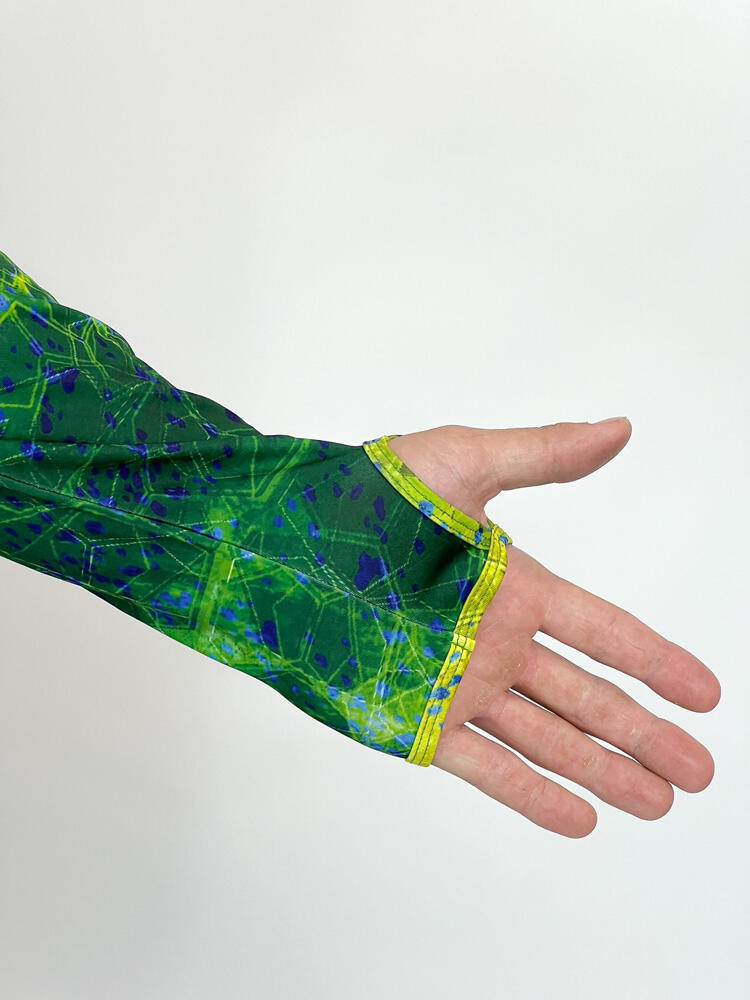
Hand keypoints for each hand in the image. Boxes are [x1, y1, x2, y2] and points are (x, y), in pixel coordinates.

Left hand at [387, 419, 719, 837]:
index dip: (657, 662)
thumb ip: (540, 456)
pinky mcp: (413, 721)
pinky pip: (484, 766)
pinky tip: (579, 818)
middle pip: (588, 697)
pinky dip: (531, 793)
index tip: (708, 693)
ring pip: (547, 739)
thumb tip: (619, 428)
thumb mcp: (458, 464)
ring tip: (657, 803)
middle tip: (699, 772)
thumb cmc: (360, 494)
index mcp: (512, 585)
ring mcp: (456, 686)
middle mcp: (492, 641)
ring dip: (603, 771)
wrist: (274, 545)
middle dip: (645, 734)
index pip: (602, 631)